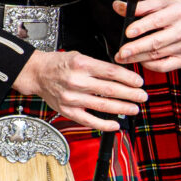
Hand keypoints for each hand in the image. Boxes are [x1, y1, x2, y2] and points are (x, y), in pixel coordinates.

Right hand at [12, 49, 144, 131]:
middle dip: (130, 94)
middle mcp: (76, 81)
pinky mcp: (68, 111)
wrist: (38, 73)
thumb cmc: (59, 64)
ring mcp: (72, 98)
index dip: (128, 78)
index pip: (111, 72)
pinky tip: (115, 124)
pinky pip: (89, 120)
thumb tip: (122, 76)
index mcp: (81, 64)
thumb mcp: (80, 56)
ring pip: (102, 105)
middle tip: (142, 96)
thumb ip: (98, 66)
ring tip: (134, 108)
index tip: (139, 82)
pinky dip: (104, 124)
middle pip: (110, 89)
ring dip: (122, 108)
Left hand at [111, 0, 180, 74]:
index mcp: (178, 12)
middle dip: (136, 48)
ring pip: (158, 55)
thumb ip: (138, 7)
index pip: (158, 20)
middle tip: (121, 53)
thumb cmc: (172, 11)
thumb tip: (117, 6)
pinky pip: (164, 66)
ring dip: (138, 58)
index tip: (127, 33)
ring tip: (123, 58)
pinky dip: (150, 65)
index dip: (142, 27)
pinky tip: (139, 61)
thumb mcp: (158, 4)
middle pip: (157, 42)